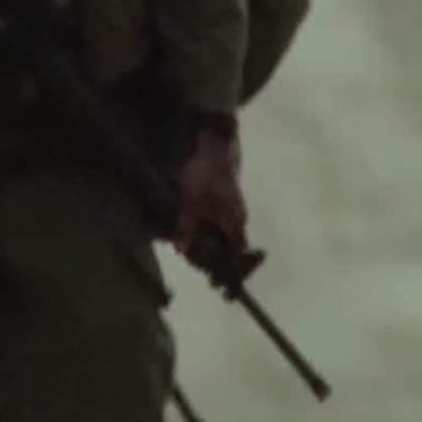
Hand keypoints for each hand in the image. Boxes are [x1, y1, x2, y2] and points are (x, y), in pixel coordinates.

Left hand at [174, 130, 248, 257]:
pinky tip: (193, 223)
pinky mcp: (225, 194)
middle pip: (231, 243)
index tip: (217, 280)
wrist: (213, 142)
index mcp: (235, 221)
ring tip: (192, 243)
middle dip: (216, 254)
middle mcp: (239, 215)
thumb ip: (186, 229)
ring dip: (211, 238)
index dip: (230, 268)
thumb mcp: (190, 203)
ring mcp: (233, 203)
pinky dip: (208, 224)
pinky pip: (219, 217)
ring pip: (224, 228)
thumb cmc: (203, 174)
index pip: (239, 254)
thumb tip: (182, 252)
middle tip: (197, 260)